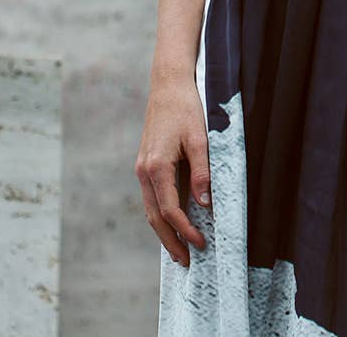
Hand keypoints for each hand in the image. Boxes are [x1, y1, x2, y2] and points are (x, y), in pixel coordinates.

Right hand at [135, 75, 211, 268]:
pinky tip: (173, 222)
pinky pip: (152, 196)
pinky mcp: (145, 164)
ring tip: (180, 250)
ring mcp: (142, 168)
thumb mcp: (200, 138)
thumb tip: (204, 204)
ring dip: (164, 231)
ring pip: (151, 209)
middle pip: (155, 217)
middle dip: (170, 241)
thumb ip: (202, 172)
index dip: (185, 230)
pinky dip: (161, 214)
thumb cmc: (186, 108)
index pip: (170, 210)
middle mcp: (144, 171)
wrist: (168, 85)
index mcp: (156, 166)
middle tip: (186, 262)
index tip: (201, 243)